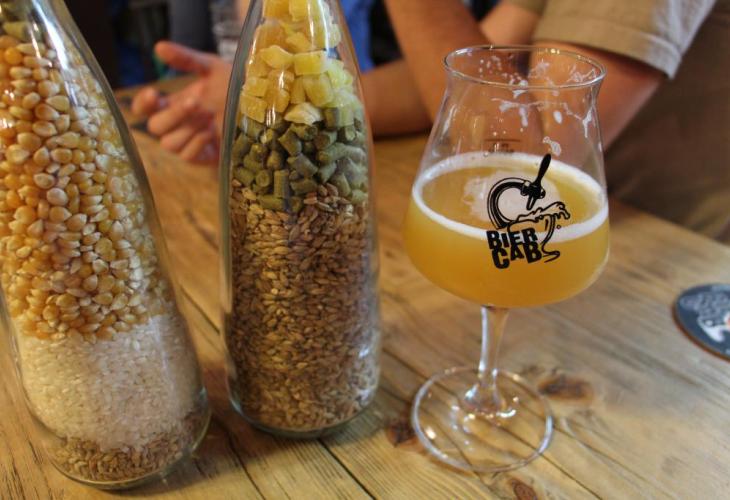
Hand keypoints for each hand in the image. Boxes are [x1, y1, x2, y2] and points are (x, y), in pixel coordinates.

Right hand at [131, 41, 232, 164]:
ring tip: (210, 117)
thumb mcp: (212, 69)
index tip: (154, 94)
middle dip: (174, 114)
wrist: (261, 111)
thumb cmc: (235, 88)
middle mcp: (178, 124)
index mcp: (174, 103)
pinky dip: (197, 144)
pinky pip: (187, 156)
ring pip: (169, 144)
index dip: (142, 104)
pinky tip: (212, 133)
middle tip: (195, 102)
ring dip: (188, 129)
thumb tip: (158, 47)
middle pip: (155, 127)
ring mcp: (188, 142)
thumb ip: (186, 60)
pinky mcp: (202, 157)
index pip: (144, 108)